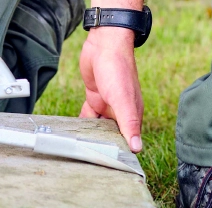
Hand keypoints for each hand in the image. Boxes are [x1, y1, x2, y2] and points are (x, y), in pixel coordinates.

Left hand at [79, 28, 143, 151]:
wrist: (104, 42)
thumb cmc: (118, 68)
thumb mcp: (123, 98)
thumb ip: (129, 122)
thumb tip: (138, 147)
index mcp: (131, 113)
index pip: (127, 140)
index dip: (120, 153)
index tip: (111, 168)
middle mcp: (120, 111)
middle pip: (111, 135)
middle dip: (102, 146)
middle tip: (88, 162)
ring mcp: (107, 104)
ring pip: (98, 127)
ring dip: (90, 135)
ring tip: (78, 150)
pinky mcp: (95, 97)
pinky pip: (88, 115)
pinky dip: (82, 123)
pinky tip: (73, 132)